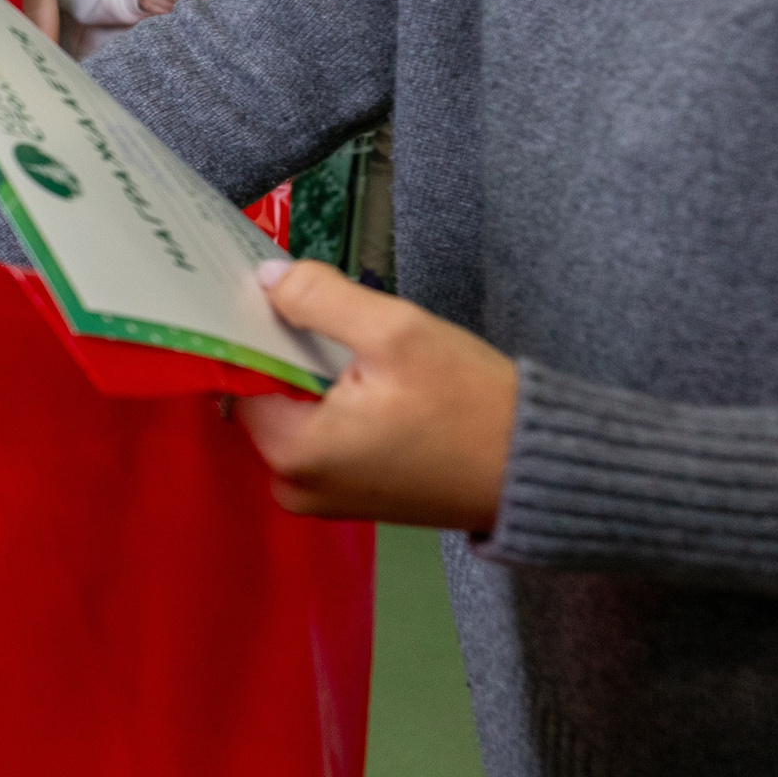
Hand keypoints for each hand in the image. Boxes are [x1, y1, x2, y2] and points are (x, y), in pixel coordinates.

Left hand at [236, 260, 515, 528]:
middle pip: (264, 397)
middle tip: (317, 310)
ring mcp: (320, 498)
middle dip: (287, 352)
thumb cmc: (472, 404)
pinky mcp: (350, 497)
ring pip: (293, 415)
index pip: (241, 376)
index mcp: (292, 452)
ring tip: (349, 343)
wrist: (537, 469)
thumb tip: (266, 278)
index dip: (254, 330)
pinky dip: (333, 405)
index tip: (267, 294)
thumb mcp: (396, 332)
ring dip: (312, 377)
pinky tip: (365, 378)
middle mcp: (292, 486)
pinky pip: (320, 438)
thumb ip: (320, 299)